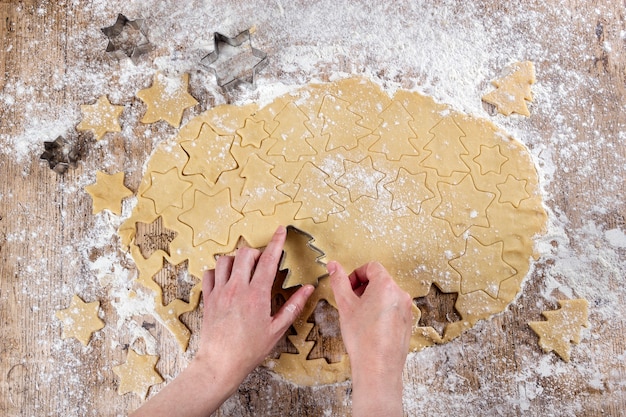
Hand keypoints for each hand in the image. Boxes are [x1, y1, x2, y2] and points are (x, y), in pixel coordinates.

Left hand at [195, 226, 314, 382]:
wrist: (221, 363)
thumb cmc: (250, 349)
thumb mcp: (277, 329)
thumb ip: (293, 306)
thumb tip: (307, 289)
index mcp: (257, 294)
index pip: (268, 259)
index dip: (276, 242)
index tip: (280, 230)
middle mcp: (237, 288)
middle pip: (244, 253)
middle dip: (256, 251)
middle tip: (262, 261)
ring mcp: (220, 292)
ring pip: (224, 259)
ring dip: (236, 259)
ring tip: (243, 269)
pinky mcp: (208, 298)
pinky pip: (209, 274)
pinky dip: (217, 271)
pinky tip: (225, 279)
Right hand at [328, 261, 412, 416]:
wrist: (377, 368)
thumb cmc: (362, 338)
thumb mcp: (345, 305)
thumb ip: (339, 281)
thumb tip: (333, 265)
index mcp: (386, 286)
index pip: (371, 267)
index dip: (356, 274)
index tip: (348, 286)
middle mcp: (400, 295)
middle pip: (380, 280)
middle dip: (363, 288)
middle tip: (351, 302)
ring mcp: (406, 310)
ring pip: (386, 295)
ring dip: (371, 299)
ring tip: (359, 316)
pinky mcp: (407, 323)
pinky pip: (392, 309)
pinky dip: (380, 311)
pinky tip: (370, 327)